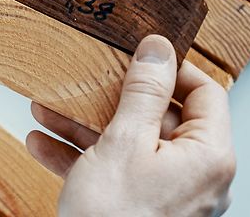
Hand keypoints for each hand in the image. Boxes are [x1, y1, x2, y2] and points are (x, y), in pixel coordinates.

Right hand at [27, 35, 235, 216]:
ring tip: (46, 107)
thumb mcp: (124, 142)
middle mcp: (194, 176)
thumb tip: (159, 49)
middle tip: (87, 77)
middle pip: (158, 118)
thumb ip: (142, 92)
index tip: (138, 54)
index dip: (172, 69)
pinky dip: (78, 156)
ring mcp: (166, 195)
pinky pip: (111, 172)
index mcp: (207, 156)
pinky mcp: (137, 209)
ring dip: (83, 125)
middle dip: (110, 98)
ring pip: (127, 145)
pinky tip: (41, 142)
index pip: (206, 94)